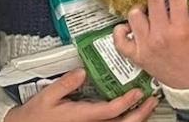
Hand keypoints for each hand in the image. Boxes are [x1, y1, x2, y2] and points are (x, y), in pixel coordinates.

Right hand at [5, 70, 157, 121]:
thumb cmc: (36, 116)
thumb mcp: (47, 96)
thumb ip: (65, 84)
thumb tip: (82, 72)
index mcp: (82, 116)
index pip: (111, 110)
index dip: (127, 101)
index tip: (138, 92)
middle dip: (140, 113)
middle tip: (151, 100)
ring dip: (137, 118)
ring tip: (147, 106)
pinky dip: (126, 120)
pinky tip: (131, 114)